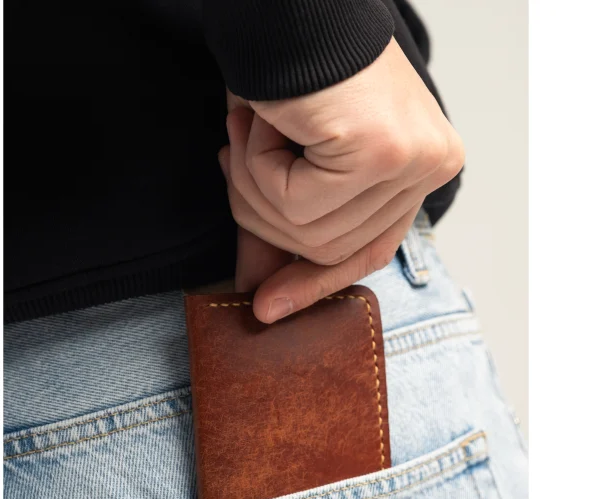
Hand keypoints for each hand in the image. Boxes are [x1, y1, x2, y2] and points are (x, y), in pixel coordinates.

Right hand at [218, 38, 463, 322]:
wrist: (286, 9)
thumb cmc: (292, 79)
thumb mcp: (292, 171)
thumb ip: (283, 235)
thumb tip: (263, 300)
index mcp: (419, 169)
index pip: (368, 252)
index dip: (312, 285)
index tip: (267, 305)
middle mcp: (429, 167)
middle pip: (331, 248)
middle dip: (263, 215)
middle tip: (234, 159)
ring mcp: (412, 160)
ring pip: (309, 233)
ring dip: (255, 185)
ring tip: (247, 132)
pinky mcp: (382, 151)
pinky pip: (295, 201)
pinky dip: (257, 165)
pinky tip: (259, 121)